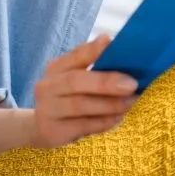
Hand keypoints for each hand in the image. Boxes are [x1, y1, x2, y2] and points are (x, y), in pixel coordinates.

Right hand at [32, 32, 140, 148]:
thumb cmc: (68, 98)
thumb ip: (94, 66)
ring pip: (80, 104)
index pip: (75, 55)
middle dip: (105, 82)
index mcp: (56, 67)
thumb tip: (119, 49)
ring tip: (130, 102)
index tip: (113, 44)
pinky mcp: (53, 131)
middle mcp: (47, 86)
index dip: (93, 50)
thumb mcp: (74, 78)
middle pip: (74, 81)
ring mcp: (47, 110)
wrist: (42, 128)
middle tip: (132, 84)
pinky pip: (83, 125)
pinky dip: (104, 121)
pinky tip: (118, 118)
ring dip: (110, 104)